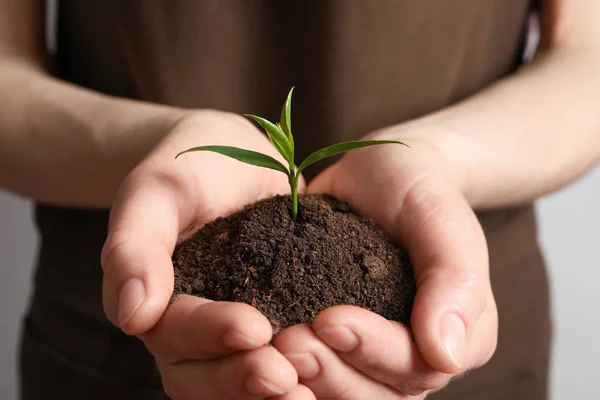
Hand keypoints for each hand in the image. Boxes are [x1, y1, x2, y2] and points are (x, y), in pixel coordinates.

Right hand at [101, 111, 306, 398]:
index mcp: (155, 299)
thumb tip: (131, 317)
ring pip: (233, 382)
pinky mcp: (270, 321)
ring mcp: (226, 331)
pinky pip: (273, 361)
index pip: (173, 332)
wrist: (238, 156)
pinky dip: (295, 377)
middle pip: (199, 376)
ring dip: (267, 394)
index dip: (210, 335)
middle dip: (240, 380)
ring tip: (308, 393)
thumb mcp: (158, 190)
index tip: (255, 329)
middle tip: (285, 378)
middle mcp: (187, 326)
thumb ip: (135, 246)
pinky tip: (326, 380)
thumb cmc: (192, 165)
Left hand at [273, 127, 497, 398]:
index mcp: (458, 336)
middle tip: (288, 342)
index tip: (328, 319)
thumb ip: (454, 281)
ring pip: (342, 393)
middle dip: (331, 373)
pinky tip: (258, 353)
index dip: (372, 351)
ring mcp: (372, 352)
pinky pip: (314, 372)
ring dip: (306, 379)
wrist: (378, 173)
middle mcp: (415, 355)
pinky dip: (287, 371)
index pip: (417, 366)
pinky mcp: (334, 341)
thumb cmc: (416, 189)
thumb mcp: (440, 218)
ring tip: (268, 348)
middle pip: (376, 395)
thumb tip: (448, 357)